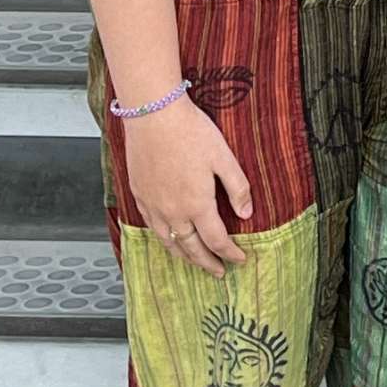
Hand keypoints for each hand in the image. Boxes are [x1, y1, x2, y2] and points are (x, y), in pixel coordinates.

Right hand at [121, 95, 252, 275]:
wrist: (153, 114)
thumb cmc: (189, 131)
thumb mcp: (223, 157)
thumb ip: (237, 188)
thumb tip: (247, 214)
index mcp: (197, 205)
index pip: (216, 240)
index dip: (230, 253)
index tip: (239, 259)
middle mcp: (173, 212)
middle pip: (191, 248)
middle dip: (207, 263)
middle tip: (218, 272)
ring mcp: (153, 205)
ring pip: (169, 241)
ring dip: (183, 256)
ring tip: (194, 262)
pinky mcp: (139, 194)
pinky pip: (151, 227)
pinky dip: (163, 238)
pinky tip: (168, 236)